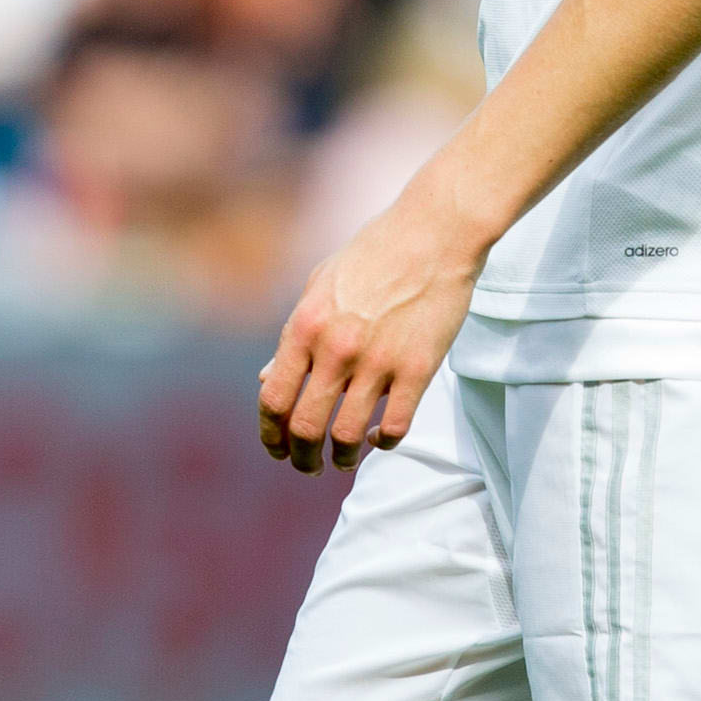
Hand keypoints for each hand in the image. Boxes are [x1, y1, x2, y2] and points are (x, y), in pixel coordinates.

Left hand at [258, 189, 486, 475]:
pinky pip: (395, 426)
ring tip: (343, 459)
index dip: (270, 434)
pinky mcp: (418, 368)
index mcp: (305, 326)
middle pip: (306, 427)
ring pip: (347, 435)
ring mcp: (378, 361)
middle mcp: (336, 348)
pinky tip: (379, 438)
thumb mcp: (320, 287)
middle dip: (302, 458)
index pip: (274, 399)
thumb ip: (294, 337)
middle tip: (308, 466)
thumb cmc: (373, 255)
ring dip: (341, 457)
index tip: (278, 448)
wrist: (433, 234)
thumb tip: (267, 380)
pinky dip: (383, 442)